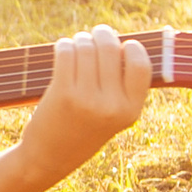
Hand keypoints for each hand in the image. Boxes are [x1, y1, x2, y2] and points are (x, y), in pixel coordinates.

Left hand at [14, 24, 150, 184]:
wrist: (49, 158)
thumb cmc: (83, 131)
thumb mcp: (114, 117)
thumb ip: (123, 88)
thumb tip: (124, 43)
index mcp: (131, 111)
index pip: (141, 65)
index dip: (132, 48)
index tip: (123, 45)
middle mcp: (112, 105)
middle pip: (111, 49)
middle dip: (102, 35)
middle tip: (95, 34)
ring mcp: (87, 99)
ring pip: (86, 48)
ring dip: (80, 40)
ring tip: (77, 44)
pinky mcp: (62, 93)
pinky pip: (66, 53)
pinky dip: (64, 45)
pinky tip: (64, 49)